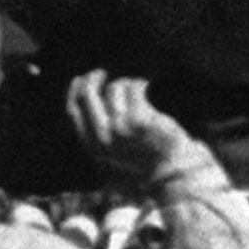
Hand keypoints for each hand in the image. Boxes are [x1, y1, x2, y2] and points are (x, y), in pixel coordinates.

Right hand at [68, 72, 208, 188]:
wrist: (174, 175)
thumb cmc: (146, 163)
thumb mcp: (113, 155)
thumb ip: (97, 133)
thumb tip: (86, 96)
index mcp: (93, 147)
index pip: (73, 109)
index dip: (74, 90)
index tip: (81, 79)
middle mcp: (104, 137)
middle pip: (88, 95)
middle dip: (93, 79)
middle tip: (101, 73)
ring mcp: (122, 128)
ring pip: (115, 89)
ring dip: (126, 84)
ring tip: (138, 91)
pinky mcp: (142, 120)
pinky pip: (135, 89)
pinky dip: (141, 85)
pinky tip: (149, 90)